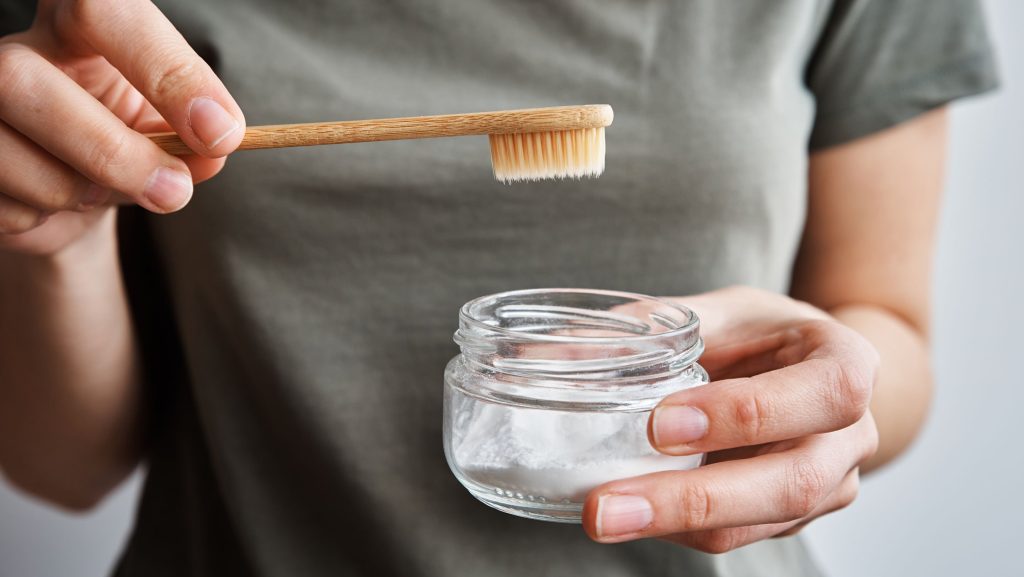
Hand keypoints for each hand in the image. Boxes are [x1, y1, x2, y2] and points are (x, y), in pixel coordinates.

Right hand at [0, 0, 244, 255]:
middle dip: (113, 151)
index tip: (219, 131)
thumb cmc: (128, 144)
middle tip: (174, 191)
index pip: (102, 9)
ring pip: (9, 153)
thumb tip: (211, 154)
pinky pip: (1, 206)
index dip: (163, 69)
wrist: (75, 196)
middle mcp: (16, 52)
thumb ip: (195, 141)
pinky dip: (45, 218)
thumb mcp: (172, 136)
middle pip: (26, 81)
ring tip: (100, 190)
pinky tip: (55, 202)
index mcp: (75, 25)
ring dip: (79, 192)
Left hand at [582, 286, 879, 552]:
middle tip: (607, 506)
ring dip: (674, 526)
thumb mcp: (721, 311)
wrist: (805, 373)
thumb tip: (539, 357)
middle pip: (789, 483)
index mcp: (848, 366)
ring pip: (756, 524)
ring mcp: (826, 486)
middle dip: (693, 500)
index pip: (823, 395)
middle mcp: (849, 437)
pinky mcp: (786, 519)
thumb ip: (648, 327)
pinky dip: (676, 529)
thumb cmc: (764, 335)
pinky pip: (733, 536)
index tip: (661, 423)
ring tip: (601, 517)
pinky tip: (627, 514)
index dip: (745, 414)